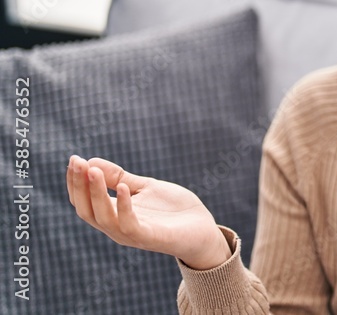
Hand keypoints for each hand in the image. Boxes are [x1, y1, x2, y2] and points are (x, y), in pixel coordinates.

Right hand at [66, 155, 231, 269]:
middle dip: (80, 185)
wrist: (202, 228)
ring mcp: (131, 234)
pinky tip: (123, 187)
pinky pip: (129, 224)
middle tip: (77, 162)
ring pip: (103, 217)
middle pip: (86, 210)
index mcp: (113, 215)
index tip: (74, 159)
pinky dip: (124, 206)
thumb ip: (120, 177)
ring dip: (96, 193)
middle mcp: (117, 227)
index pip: (83, 201)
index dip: (75, 182)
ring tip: (93, 171)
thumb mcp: (144, 187)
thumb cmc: (173, 210)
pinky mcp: (149, 237)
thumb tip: (91, 160)